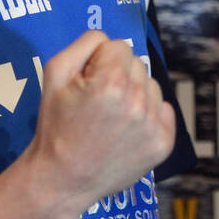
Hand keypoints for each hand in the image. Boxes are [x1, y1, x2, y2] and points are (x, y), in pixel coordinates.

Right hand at [23, 30, 175, 218]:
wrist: (63, 179)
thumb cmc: (56, 125)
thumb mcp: (54, 74)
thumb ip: (84, 43)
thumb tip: (109, 40)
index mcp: (111, 82)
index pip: (118, 46)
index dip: (99, 62)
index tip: (87, 84)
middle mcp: (137, 102)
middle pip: (137, 64)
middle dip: (118, 76)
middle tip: (97, 103)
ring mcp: (153, 125)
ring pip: (151, 86)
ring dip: (134, 95)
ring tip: (111, 118)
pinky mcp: (163, 143)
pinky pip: (164, 110)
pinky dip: (148, 116)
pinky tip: (127, 130)